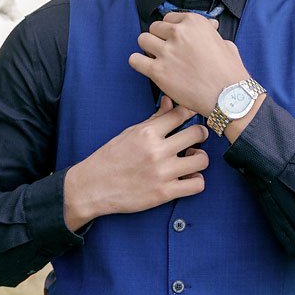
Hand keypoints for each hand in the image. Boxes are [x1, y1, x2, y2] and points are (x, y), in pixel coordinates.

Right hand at [63, 96, 208, 230]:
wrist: (93, 186)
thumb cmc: (111, 157)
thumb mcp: (130, 133)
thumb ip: (154, 118)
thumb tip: (170, 101)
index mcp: (147, 132)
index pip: (180, 113)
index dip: (190, 113)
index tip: (191, 117)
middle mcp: (156, 151)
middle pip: (197, 133)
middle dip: (200, 134)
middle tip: (196, 137)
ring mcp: (162, 173)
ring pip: (202, 160)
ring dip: (199, 158)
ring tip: (191, 159)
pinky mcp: (164, 193)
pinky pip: (197, 185)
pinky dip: (196, 180)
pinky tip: (187, 177)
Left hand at [129, 12, 249, 114]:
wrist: (229, 97)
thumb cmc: (229, 72)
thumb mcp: (224, 43)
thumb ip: (210, 33)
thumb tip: (210, 26)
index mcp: (194, 22)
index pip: (169, 18)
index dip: (171, 30)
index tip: (174, 40)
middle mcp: (179, 32)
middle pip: (155, 27)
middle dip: (159, 38)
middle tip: (166, 51)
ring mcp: (167, 51)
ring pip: (143, 39)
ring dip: (148, 48)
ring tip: (157, 59)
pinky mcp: (158, 71)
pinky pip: (135, 60)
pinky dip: (139, 63)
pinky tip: (148, 68)